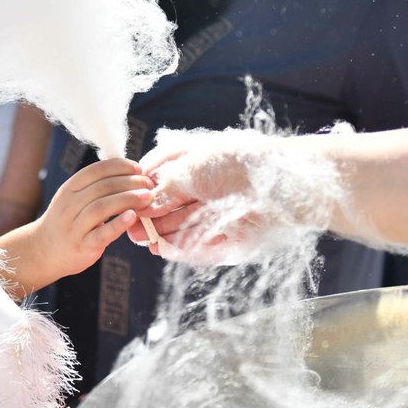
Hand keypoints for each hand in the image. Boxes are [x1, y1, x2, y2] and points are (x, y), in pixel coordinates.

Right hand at [0, 158, 152, 295]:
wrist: (42, 250)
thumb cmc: (67, 221)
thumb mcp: (74, 198)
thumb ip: (96, 186)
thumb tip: (129, 172)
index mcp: (70, 189)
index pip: (96, 170)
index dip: (120, 166)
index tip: (139, 168)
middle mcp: (69, 205)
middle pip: (102, 187)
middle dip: (129, 182)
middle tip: (148, 184)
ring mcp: (74, 226)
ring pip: (101, 207)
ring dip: (127, 199)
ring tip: (147, 197)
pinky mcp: (82, 246)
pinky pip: (101, 234)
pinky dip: (118, 224)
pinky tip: (132, 217)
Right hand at [130, 128, 294, 265]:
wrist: (277, 183)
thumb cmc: (233, 164)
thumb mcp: (190, 171)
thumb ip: (165, 190)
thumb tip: (145, 206)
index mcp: (190, 160)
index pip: (157, 178)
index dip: (143, 194)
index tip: (129, 205)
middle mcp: (199, 184)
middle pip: (167, 205)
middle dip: (150, 219)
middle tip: (133, 232)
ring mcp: (211, 209)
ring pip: (179, 224)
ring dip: (162, 234)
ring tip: (145, 241)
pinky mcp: (223, 231)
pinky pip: (197, 242)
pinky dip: (181, 246)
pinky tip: (165, 247)